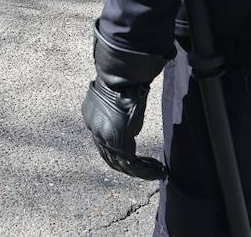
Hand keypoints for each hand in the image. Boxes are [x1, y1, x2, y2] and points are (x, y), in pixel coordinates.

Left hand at [81, 25, 168, 179]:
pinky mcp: (117, 140)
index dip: (120, 156)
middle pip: (110, 158)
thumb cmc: (124, 81)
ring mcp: (104, 136)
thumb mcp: (121, 100)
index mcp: (92, 119)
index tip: (135, 160)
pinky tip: (158, 170)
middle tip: (148, 172)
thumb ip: (121, 116)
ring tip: (157, 173)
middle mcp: (95, 130)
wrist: (122, 77)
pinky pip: (131, 162)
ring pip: (122, 163)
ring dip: (141, 171)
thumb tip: (131, 128)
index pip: (104, 145)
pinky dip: (145, 169)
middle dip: (130, 168)